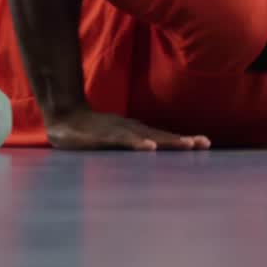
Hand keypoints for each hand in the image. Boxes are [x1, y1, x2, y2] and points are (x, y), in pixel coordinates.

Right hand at [46, 107, 210, 150]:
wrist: (62, 117)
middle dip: (182, 140)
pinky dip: (137, 144)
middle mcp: (129, 129)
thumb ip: (129, 144)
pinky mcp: (102, 136)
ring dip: (167, 141)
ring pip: (147, 136)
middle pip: (160, 135)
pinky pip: (122, 141)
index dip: (182, 140)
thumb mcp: (113, 139)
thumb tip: (150, 150)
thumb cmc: (88, 131)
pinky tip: (150, 148)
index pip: (162, 136)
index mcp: (133, 132)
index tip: (204, 143)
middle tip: (204, 144)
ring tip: (186, 145)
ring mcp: (116, 131)